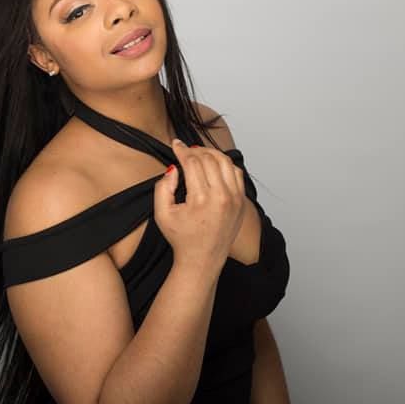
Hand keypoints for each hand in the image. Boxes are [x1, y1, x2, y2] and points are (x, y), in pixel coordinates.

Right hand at [153, 138, 245, 278]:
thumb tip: (173, 168)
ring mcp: (235, 199)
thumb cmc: (182, 238)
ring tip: (199, 154)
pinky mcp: (242, 202)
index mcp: (202, 199)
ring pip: (225, 162)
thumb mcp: (162, 214)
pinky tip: (214, 165)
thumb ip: (162, 188)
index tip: (175, 144)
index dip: (181, 150)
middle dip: (194, 150)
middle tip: (184, 150)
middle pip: (209, 158)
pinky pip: (237, 173)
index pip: (192, 162)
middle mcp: (222, 197)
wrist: (202, 259)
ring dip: (211, 153)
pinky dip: (225, 164)